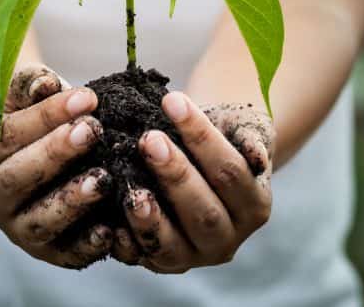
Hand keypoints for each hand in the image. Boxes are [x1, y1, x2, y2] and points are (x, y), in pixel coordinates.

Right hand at [0, 64, 113, 268]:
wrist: (33, 157)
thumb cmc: (34, 120)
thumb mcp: (25, 96)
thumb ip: (32, 85)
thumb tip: (47, 84)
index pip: (7, 135)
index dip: (47, 116)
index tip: (87, 98)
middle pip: (17, 177)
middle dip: (57, 153)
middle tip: (93, 130)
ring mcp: (13, 228)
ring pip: (38, 221)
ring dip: (71, 201)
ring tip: (103, 178)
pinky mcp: (44, 252)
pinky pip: (64, 253)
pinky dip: (86, 245)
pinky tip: (110, 230)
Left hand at [112, 93, 274, 272]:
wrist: (199, 158)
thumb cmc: (220, 135)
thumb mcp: (241, 127)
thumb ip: (249, 137)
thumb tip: (255, 154)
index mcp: (255, 204)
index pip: (230, 171)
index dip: (202, 137)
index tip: (172, 101)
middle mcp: (229, 238)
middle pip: (204, 211)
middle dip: (175, 174)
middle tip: (148, 139)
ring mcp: (194, 255)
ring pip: (174, 245)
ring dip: (150, 217)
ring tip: (131, 188)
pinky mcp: (161, 263)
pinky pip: (141, 258)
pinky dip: (125, 243)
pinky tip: (109, 222)